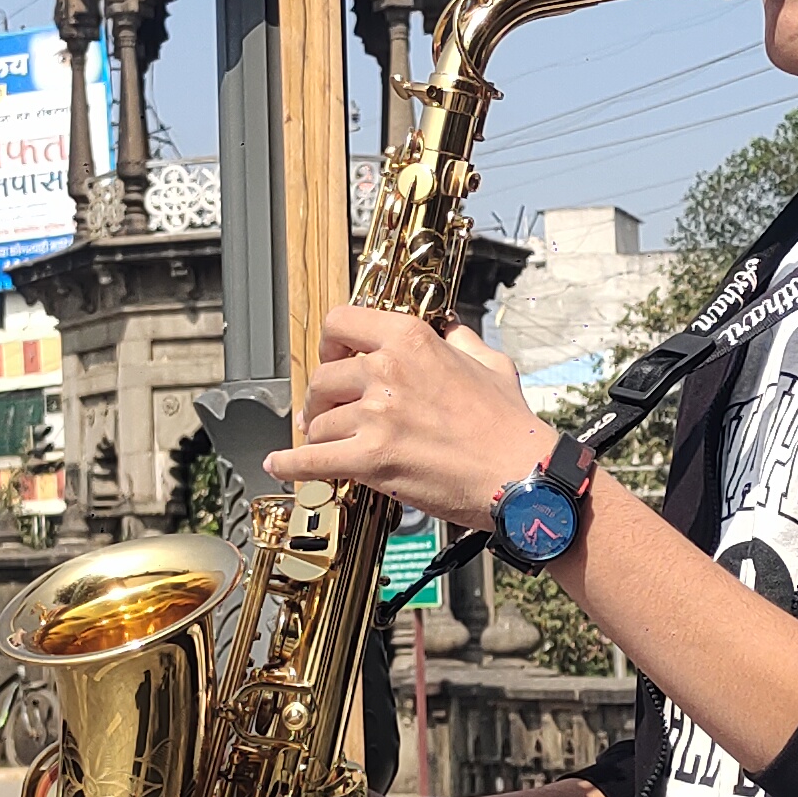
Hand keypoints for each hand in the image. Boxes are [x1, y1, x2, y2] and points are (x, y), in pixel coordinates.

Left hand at [265, 304, 555, 531]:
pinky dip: (290, 464)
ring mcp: (376, 416)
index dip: (330, 342)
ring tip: (325, 444)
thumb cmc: (508, 423)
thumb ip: (460, 339)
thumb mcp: (489, 362)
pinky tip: (278, 464)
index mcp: (411, 339)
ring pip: (319, 423)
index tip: (333, 357)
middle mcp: (386, 371)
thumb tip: (449, 329)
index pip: (340, 322)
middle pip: (322, 377)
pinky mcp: (371, 459)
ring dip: (319, 435)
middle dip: (320, 397)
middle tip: (325, 411)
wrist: (519, 474)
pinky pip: (312, 461)